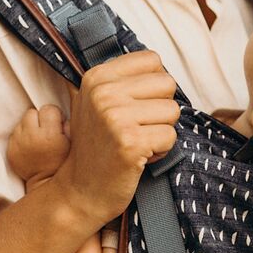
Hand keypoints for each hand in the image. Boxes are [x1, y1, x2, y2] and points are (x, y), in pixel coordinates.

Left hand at [5, 105, 70, 181]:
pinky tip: (30, 146)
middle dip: (40, 119)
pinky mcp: (10, 150)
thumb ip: (68, 125)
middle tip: (46, 131)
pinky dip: (22, 136)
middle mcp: (31, 137)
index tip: (57, 126)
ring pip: (22, 122)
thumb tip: (60, 116)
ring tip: (37, 139)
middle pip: (32, 112)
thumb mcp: (73, 144)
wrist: (46, 183)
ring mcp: (18, 143)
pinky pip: (14, 133)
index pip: (48, 109)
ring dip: (29, 126)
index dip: (54, 115)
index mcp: (49, 135)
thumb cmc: (63, 163)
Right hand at [53, 50, 181, 228]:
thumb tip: (158, 65)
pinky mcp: (130, 143)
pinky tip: (140, 157)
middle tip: (137, 128)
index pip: (152, 60)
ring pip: (173, 111)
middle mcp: (103, 93)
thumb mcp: (97, 103)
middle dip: (160, 109)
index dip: (153, 86)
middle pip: (167, 83)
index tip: (135, 106)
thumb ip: (122, 80)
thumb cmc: (97, 147)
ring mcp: (115, 118)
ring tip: (137, 142)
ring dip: (161, 131)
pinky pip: (171, 136)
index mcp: (96, 77)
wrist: (80, 191)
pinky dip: (161, 151)